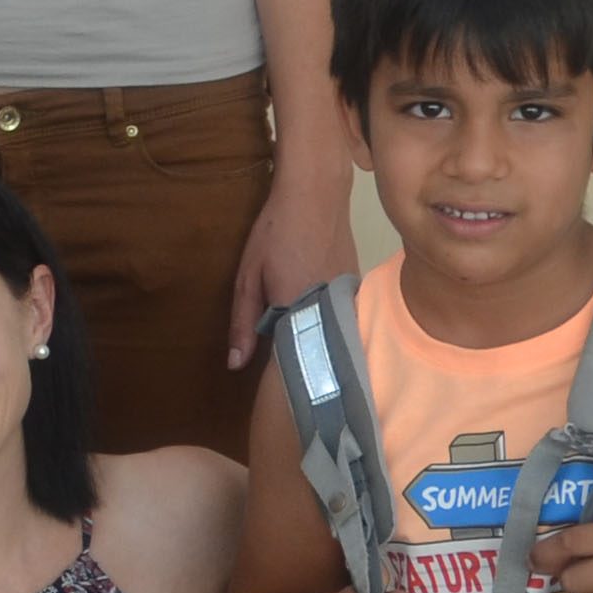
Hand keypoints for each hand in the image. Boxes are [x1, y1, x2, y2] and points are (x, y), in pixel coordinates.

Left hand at [223, 170, 365, 368]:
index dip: (284, 378)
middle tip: (292, 384)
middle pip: (316, 350)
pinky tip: (319, 330)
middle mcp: (331, 308)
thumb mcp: (247, 277)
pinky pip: (341, 317)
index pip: (294, 361)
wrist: (316, 194)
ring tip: (306, 362)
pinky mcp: (357, 288)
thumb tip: (236, 364)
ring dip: (317, 345)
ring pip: (331, 334)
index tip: (276, 399)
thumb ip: (243, 322)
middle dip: (303, 365)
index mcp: (299, 310)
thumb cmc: (275, 233)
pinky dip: (329, 326)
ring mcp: (349, 298)